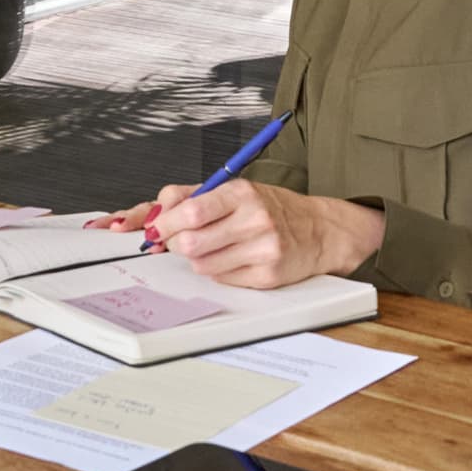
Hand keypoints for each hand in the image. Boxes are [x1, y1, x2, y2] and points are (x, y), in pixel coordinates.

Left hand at [118, 181, 383, 290]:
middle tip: (178, 241)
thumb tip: (152, 214)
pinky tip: (233, 259)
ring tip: (212, 247)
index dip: (165, 223)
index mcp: (242, 193)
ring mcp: (263, 250)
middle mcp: (255, 220)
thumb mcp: (233, 190)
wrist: (319, 230)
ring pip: (203, 265)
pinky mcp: (267, 277)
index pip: (191, 211)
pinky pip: (222, 280)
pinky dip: (218, 271)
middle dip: (176, 244)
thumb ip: (190, 196)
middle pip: (192, 242)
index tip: (156, 229)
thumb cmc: (270, 208)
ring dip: (197, 259)